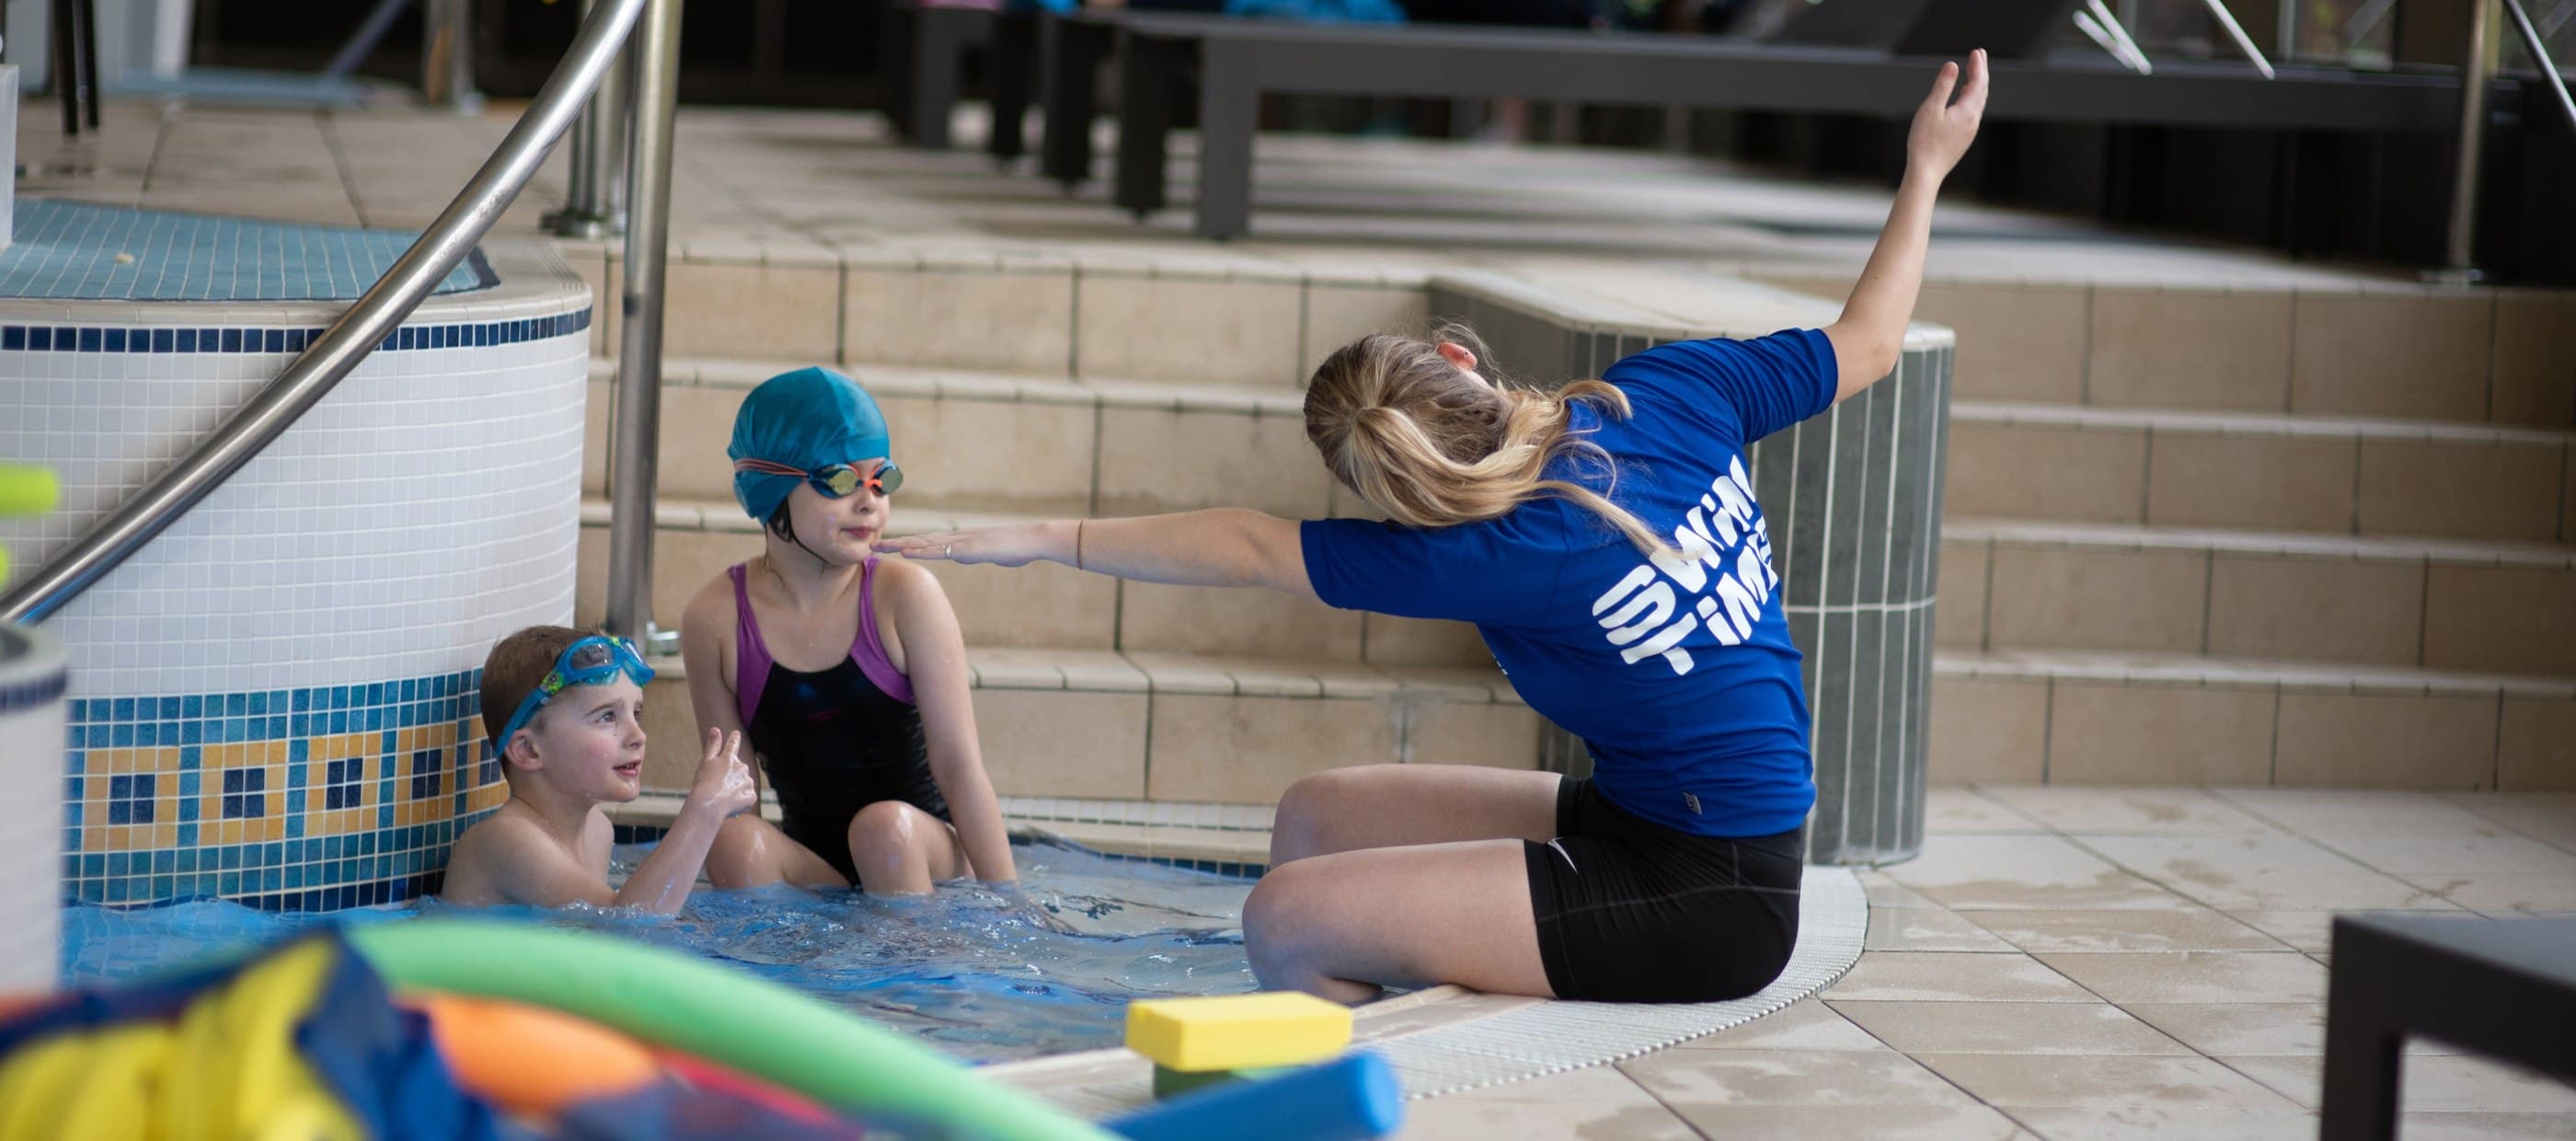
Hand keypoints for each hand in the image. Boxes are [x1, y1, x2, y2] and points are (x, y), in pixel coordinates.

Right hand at [688, 728, 755, 818]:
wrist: (708, 805)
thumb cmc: (703, 783)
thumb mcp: (705, 762)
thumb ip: (713, 745)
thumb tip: (715, 728)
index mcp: (729, 758)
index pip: (732, 745)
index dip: (734, 739)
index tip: (736, 733)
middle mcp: (742, 767)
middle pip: (739, 769)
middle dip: (732, 776)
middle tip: (718, 786)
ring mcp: (747, 782)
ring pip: (743, 784)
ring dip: (736, 788)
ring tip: (722, 797)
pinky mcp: (751, 796)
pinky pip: (747, 797)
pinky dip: (740, 800)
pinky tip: (730, 804)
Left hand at [874, 522, 1054, 567]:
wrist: (1033, 539)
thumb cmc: (1017, 547)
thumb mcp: (992, 553)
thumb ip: (978, 553)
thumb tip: (971, 554)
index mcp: (961, 541)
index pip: (929, 543)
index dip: (907, 545)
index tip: (888, 548)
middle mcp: (957, 538)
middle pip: (920, 541)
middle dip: (895, 544)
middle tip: (871, 546)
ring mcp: (962, 542)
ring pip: (925, 544)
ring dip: (900, 546)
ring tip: (880, 548)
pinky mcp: (968, 549)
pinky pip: (940, 551)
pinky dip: (920, 551)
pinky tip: (905, 552)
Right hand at [1905, 49, 1987, 181]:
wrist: (1926, 172)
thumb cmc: (1924, 142)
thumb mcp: (1931, 109)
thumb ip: (1943, 86)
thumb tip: (1952, 65)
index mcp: (1967, 111)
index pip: (1978, 82)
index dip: (1978, 66)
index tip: (1976, 51)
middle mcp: (1973, 120)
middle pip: (1982, 91)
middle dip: (1981, 72)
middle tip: (1979, 55)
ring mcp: (1969, 131)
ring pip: (1978, 102)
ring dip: (1977, 85)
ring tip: (1974, 72)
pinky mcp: (1963, 138)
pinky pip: (1972, 112)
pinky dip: (1971, 98)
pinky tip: (1963, 97)